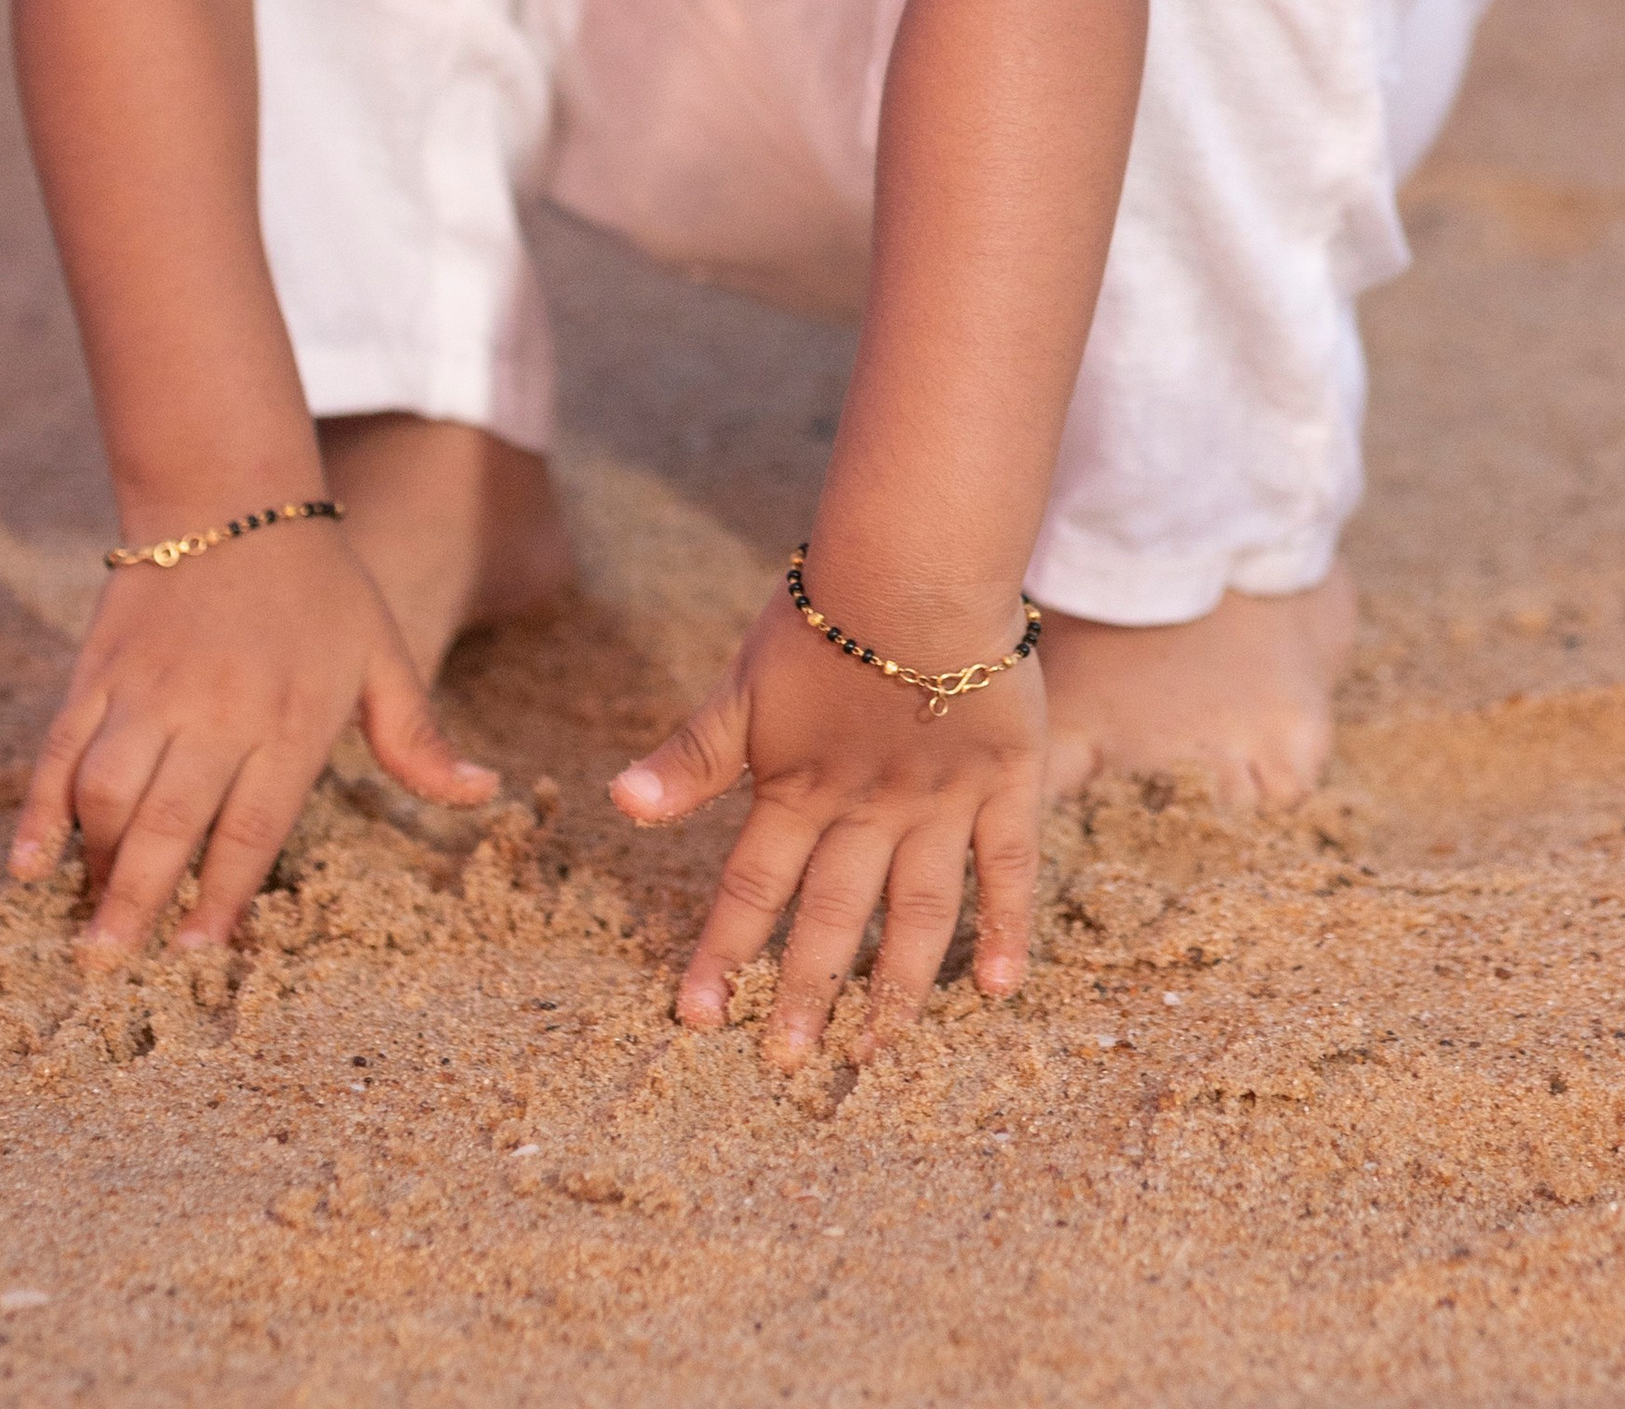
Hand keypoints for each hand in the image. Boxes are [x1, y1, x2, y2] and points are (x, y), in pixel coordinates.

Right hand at [10, 523, 496, 956]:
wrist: (233, 493)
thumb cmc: (320, 584)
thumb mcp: (383, 653)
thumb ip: (418, 737)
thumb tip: (484, 792)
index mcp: (289, 717)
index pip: (251, 827)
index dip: (222, 896)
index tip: (199, 952)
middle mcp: (216, 711)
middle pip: (168, 823)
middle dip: (138, 901)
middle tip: (111, 968)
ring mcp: (150, 691)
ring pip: (108, 792)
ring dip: (93, 862)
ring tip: (86, 925)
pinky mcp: (99, 671)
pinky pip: (60, 749)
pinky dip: (39, 809)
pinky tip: (28, 865)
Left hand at [609, 576, 1043, 1067]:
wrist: (918, 561)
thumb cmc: (823, 615)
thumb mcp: (743, 685)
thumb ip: (691, 755)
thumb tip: (617, 803)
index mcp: (797, 787)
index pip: (750, 889)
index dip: (722, 954)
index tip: (695, 1020)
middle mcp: (867, 810)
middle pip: (832, 918)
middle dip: (802, 993)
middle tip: (783, 1064)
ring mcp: (940, 803)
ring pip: (917, 913)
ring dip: (894, 987)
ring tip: (875, 1050)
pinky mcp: (1003, 782)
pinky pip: (1007, 867)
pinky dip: (1004, 929)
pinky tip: (997, 989)